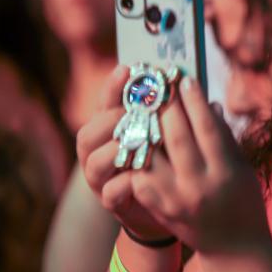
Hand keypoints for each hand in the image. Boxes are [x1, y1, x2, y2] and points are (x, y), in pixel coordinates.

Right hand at [76, 65, 172, 241]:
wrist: (166, 201)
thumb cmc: (166, 157)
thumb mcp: (167, 129)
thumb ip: (167, 109)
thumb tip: (183, 81)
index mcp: (110, 128)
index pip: (104, 104)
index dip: (112, 87)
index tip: (126, 69)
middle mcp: (98, 152)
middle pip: (88, 133)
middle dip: (110, 121)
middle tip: (133, 114)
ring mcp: (102, 178)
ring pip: (93, 162)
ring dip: (115, 152)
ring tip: (138, 143)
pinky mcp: (111, 202)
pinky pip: (109, 192)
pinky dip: (124, 183)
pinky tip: (140, 175)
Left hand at [128, 77, 271, 258]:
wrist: (233, 246)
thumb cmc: (243, 199)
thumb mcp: (243, 167)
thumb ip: (225, 137)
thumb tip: (209, 104)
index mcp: (226, 172)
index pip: (207, 128)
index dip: (195, 101)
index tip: (185, 80)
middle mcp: (199, 186)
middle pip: (176, 137)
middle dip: (167, 106)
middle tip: (160, 85)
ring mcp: (175, 199)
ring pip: (152, 154)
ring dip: (146, 127)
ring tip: (144, 107)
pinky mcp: (158, 207)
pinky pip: (141, 173)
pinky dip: (139, 152)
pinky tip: (140, 135)